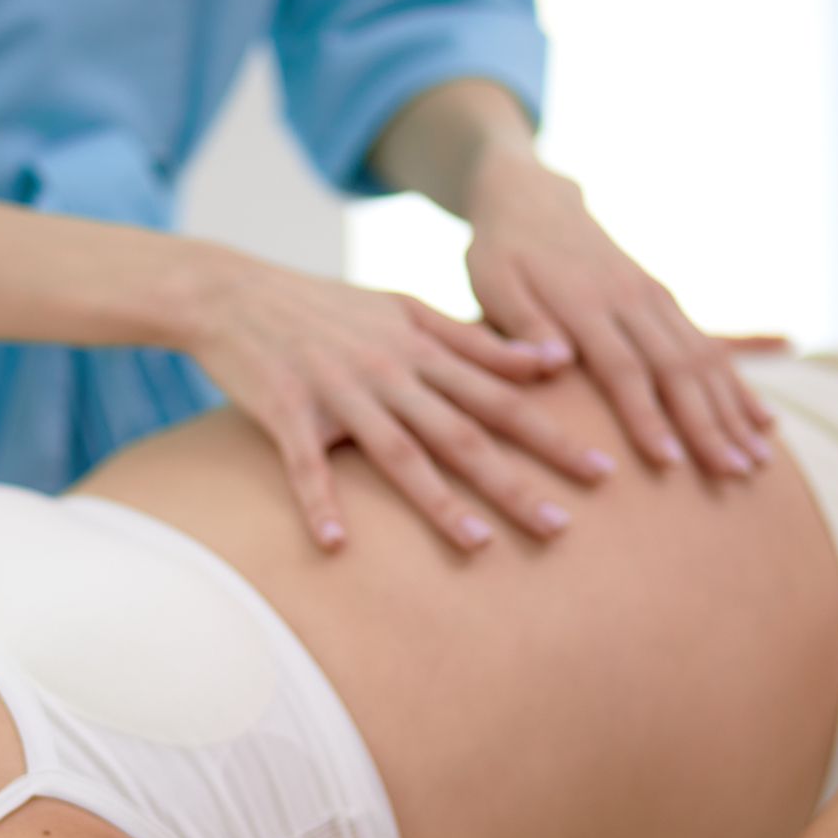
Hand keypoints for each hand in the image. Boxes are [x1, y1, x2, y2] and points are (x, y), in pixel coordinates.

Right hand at [182, 253, 616, 552]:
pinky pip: (306, 465)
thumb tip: (549, 361)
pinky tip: (335, 545)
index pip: (503, 397)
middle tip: (563, 528)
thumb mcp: (405, 310)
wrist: (234, 293)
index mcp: (422, 348)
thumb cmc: (325, 307)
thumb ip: (474, 340)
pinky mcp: (286, 411)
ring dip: (440, 502)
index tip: (602, 470)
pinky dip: (319, 503)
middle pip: (464, 433)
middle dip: (517, 481)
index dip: (553, 435)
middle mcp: (390, 371)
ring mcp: (338, 392)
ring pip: (399, 453)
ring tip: (479, 545)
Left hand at [463, 150, 777, 478]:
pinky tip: (762, 419)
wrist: (533, 198)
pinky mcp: (665, 299)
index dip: (648, 417)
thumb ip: (523, 325)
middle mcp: (632, 297)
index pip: (624, 369)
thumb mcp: (494, 282)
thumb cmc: (502, 252)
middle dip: (709, 424)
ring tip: (759, 460)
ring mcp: (654, 296)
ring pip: (704, 358)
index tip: (669, 461)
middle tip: (734, 474)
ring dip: (733, 410)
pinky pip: (711, 343)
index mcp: (586, 301)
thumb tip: (554, 364)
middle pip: (678, 369)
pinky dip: (738, 383)